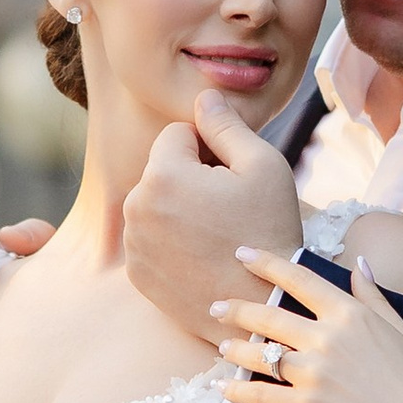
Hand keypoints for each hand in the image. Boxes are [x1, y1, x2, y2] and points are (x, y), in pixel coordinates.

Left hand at [124, 93, 301, 340]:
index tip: (233, 177)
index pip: (177, 134)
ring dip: (179, 208)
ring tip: (217, 234)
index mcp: (162, 175)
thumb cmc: (269, 230)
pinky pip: (151, 237)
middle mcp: (136, 207)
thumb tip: (204, 97)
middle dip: (191, 177)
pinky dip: (171, 240)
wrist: (264, 305)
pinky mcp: (136, 273)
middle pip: (163, 168)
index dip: (210, 148)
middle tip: (229, 208)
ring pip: (156, 203)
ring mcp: (133, 244)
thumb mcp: (263, 165)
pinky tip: (203, 255)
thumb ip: (227, 125)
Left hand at [215, 248, 402, 402]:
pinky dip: (237, 393)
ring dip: (234, 349)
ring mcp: (313, 374)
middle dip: (237, 309)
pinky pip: (260, 396)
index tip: (242, 254)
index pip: (299, 279)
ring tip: (221, 347)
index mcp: (350, 314)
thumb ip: (375, 297)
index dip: (267, 264)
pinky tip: (223, 389)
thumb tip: (360, 264)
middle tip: (217, 307)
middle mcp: (327, 338)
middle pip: (269, 316)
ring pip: (259, 355)